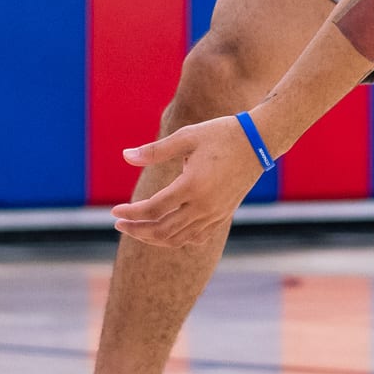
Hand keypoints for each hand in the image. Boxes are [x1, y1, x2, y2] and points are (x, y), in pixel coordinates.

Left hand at [109, 117, 265, 247]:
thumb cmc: (221, 134)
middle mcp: (204, 206)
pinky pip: (196, 238)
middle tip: (119, 224)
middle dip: (137, 230)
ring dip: (154, 238)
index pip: (153, 209)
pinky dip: (177, 239)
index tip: (114, 211)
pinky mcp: (223, 216)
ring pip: (178, 239)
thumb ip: (154, 150)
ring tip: (137, 230)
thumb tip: (125, 156)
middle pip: (162, 230)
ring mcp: (215, 214)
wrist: (259, 142)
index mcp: (192, 186)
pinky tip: (166, 231)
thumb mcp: (187, 136)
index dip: (131, 213)